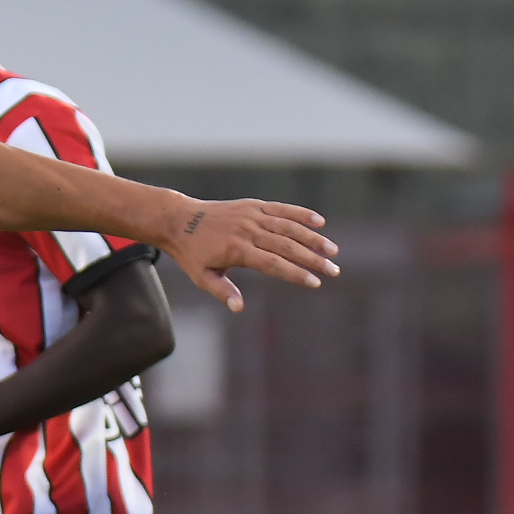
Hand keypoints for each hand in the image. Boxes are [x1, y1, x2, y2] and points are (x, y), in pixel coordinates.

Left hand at [158, 198, 340, 310]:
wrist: (179, 219)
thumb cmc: (192, 253)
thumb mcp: (201, 276)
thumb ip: (222, 291)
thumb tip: (239, 308)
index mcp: (236, 250)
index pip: (273, 264)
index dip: (295, 273)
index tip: (314, 282)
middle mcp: (247, 230)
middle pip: (286, 246)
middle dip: (313, 259)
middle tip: (334, 270)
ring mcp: (251, 215)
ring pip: (288, 227)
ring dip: (312, 238)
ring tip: (332, 250)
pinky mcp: (253, 205)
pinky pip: (280, 209)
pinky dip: (300, 214)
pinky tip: (319, 222)